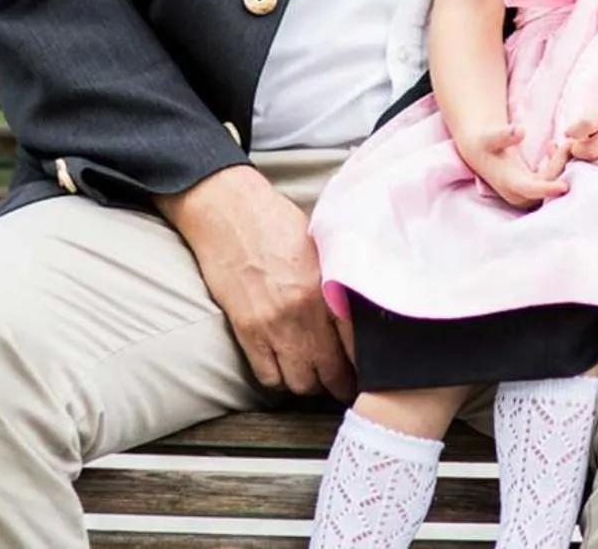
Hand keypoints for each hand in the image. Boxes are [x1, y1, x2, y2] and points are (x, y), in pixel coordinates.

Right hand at [156, 165, 354, 399]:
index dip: (365, 364)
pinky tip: (285, 370)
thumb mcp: (321, 245)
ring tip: (316, 379)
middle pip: (331, 371)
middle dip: (341, 384)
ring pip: (300, 382)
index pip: (357, 344)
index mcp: (328, 287)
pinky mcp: (246, 332)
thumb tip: (360, 306)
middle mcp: (304, 313)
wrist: (229, 211)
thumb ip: (338, 279)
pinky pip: (268, 377)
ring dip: (311, 385)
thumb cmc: (276, 222)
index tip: (368, 370)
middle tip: (346, 385)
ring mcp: (273, 326)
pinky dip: (279, 380)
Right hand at [456, 123, 569, 208]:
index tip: (564, 186)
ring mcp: (526, 192)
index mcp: (508, 183)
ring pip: (551, 181)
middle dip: (561, 164)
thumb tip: (520, 130)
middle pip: (547, 183)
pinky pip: (550, 179)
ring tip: (566, 142)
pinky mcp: (532, 187)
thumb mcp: (491, 137)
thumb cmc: (485, 143)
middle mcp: (518, 193)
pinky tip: (552, 147)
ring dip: (561, 163)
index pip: (530, 190)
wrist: (479, 151)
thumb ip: (505, 135)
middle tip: (570, 143)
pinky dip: (556, 163)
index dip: (547, 189)